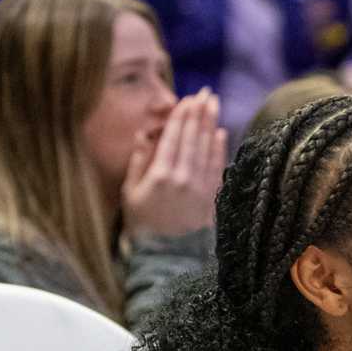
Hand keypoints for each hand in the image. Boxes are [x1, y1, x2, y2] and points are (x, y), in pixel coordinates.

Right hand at [122, 89, 225, 242]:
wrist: (165, 257)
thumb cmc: (142, 224)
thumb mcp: (130, 193)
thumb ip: (138, 162)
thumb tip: (145, 134)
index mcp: (160, 174)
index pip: (174, 136)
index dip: (181, 115)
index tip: (187, 98)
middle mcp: (183, 178)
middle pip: (193, 137)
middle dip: (199, 112)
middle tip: (205, 93)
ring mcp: (200, 187)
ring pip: (207, 148)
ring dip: (211, 124)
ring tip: (214, 104)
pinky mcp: (211, 197)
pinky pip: (217, 166)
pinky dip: (220, 148)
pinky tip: (221, 132)